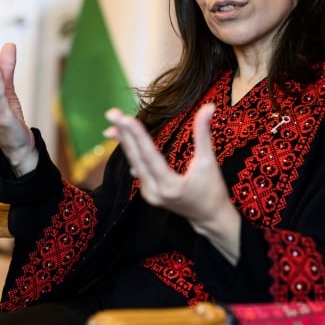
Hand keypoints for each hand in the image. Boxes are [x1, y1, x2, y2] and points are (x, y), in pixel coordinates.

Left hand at [104, 103, 240, 262]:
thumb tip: (208, 107)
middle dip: (124, 134)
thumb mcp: (209, 162)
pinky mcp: (149, 193)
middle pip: (136, 158)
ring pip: (135, 163)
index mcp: (170, 185)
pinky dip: (132, 153)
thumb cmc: (212, 189)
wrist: (209, 217)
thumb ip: (203, 134)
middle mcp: (154, 192)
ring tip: (113, 124)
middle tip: (111, 113)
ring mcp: (149, 194)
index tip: (125, 118)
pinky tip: (122, 139)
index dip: (137, 135)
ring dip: (124, 142)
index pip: (149, 155)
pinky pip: (138, 169)